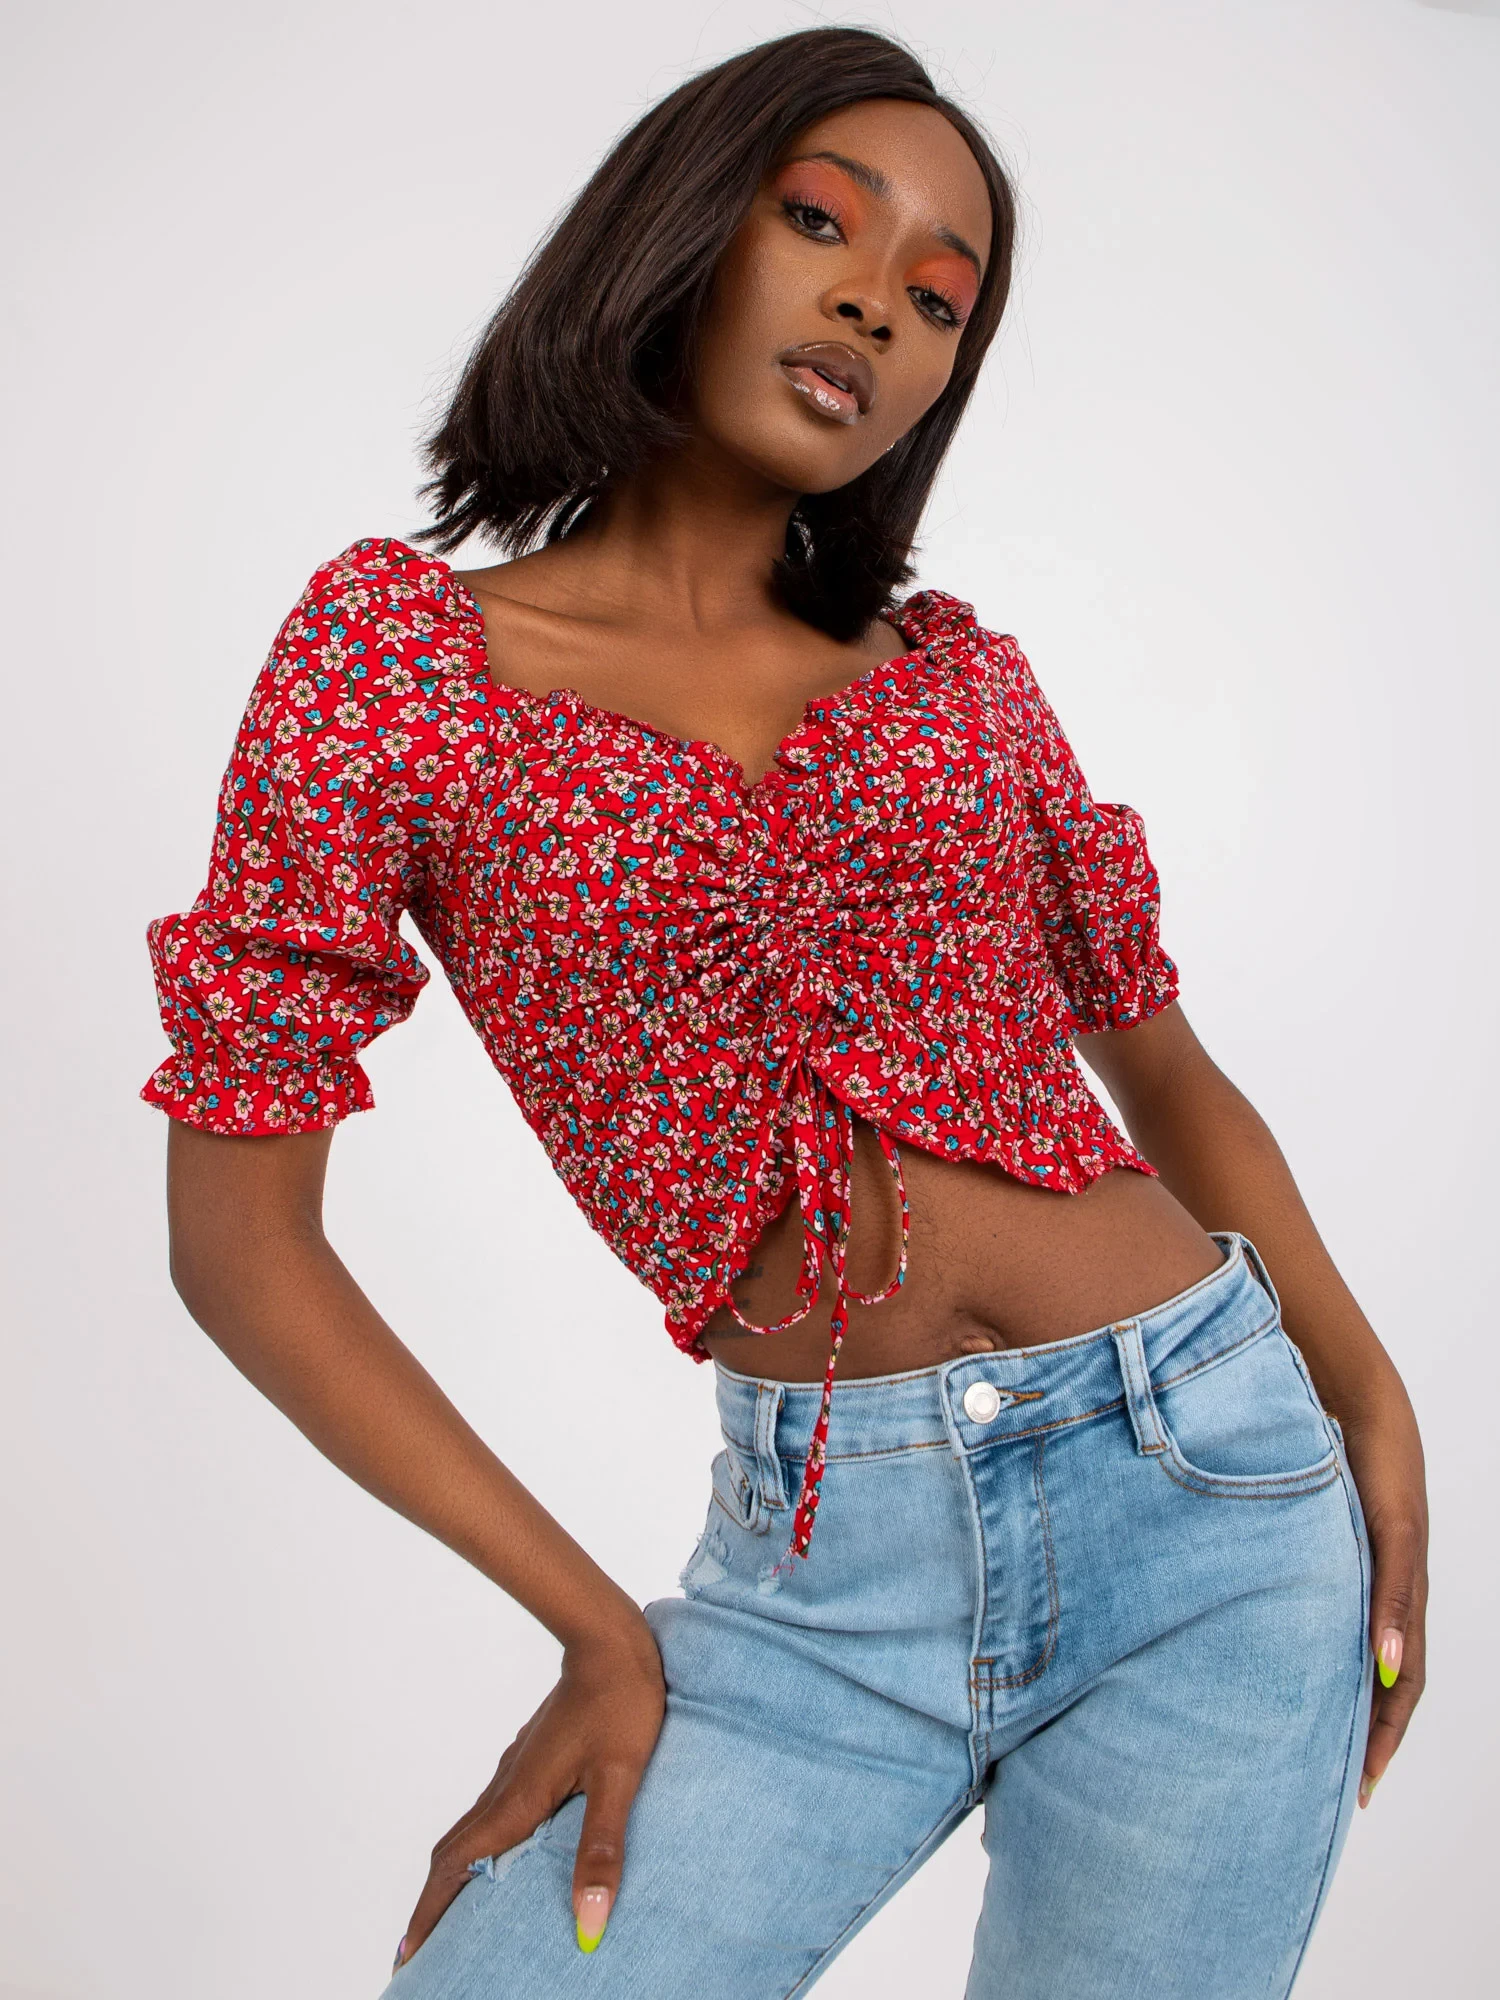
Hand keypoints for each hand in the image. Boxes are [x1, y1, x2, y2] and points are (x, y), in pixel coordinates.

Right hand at [393, 1606, 666, 1966]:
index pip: (457, 1865)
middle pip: (451, 1853)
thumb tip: (589, 1924)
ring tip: (452, 1915)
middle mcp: (506, 1786)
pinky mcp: (530, 1758)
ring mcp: (515, 1769)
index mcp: (518, 1799)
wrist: (611, 1642)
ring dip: (453, 1875)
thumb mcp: (618, 1780)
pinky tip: (500, 1855)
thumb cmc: (621, 1705)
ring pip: (469, 1830)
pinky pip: (490, 1813)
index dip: (429, 1913)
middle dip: (431, 1904)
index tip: (406, 1954)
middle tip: (417, 1949)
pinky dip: (477, 1847)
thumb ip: (601, 1851)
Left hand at [1338, 1370, 1427, 1808]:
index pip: (1402, 1689)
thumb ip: (1395, 1596)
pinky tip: (1289, 1661)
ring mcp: (1362, 1575)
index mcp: (1404, 1600)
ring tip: (1307, 1737)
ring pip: (1356, 1653)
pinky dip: (1320, 1650)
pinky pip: (1333, 1616)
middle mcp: (1386, 1594)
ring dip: (1340, 1696)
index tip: (1362, 1786)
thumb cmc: (1378, 1467)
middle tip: (1331, 1783)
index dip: (1384, 1738)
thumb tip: (1390, 1669)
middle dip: (1362, 1734)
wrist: (1358, 1404)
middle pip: (1382, 1682)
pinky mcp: (1335, 1554)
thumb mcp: (1392, 1534)